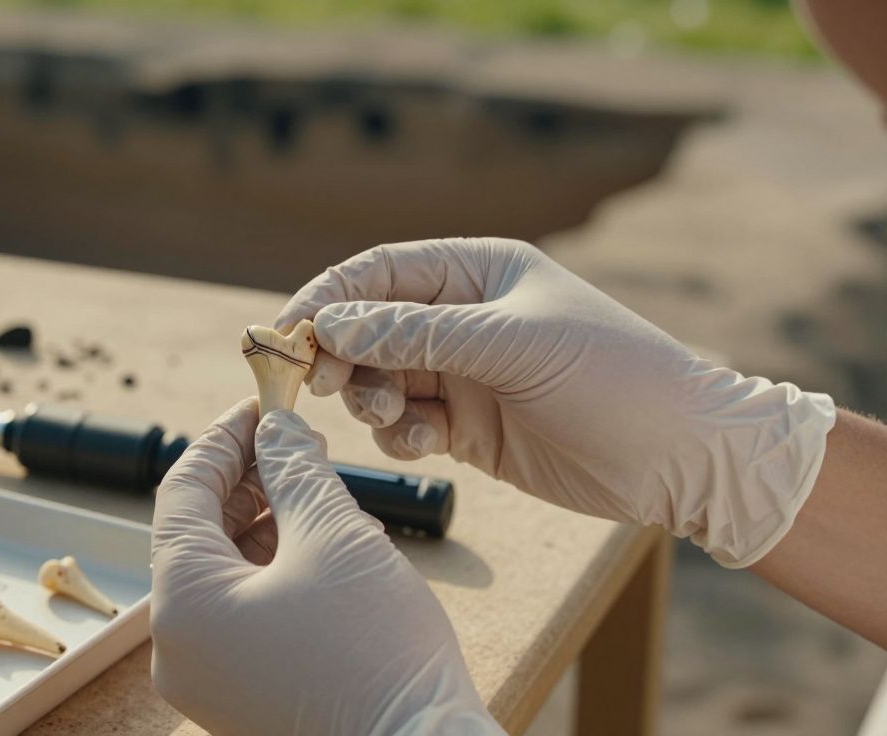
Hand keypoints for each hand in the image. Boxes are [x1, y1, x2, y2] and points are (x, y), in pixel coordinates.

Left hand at [150, 399, 502, 735]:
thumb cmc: (377, 654)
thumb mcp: (336, 537)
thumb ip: (295, 470)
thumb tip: (275, 429)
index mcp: (183, 602)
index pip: (182, 491)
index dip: (223, 438)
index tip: (263, 406)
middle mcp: (178, 646)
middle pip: (198, 533)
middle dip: (248, 480)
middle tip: (300, 445)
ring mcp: (207, 677)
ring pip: (223, 572)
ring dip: (268, 523)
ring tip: (324, 495)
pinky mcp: (241, 695)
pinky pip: (242, 612)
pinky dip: (276, 570)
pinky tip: (328, 548)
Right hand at [277, 238, 835, 567]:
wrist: (682, 459)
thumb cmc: (614, 379)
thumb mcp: (515, 345)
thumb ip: (419, 333)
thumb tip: (333, 323)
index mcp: (480, 272)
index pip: (380, 272)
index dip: (327, 297)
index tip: (285, 333)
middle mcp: (466, 318)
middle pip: (368, 327)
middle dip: (341, 355)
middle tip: (321, 386)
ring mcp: (465, 374)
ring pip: (380, 379)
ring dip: (370, 399)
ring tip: (394, 417)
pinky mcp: (469, 427)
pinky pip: (407, 423)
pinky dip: (402, 435)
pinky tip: (428, 444)